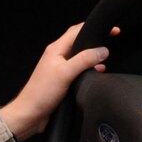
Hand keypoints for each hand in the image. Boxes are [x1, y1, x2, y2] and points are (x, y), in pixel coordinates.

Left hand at [0, 21, 114, 140]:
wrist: (30, 114)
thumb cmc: (41, 93)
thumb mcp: (65, 73)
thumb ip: (84, 60)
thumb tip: (102, 50)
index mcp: (56, 49)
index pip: (76, 31)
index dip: (93, 27)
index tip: (111, 30)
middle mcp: (57, 56)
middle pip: (79, 42)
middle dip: (95, 40)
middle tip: (111, 40)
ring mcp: (59, 68)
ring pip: (80, 57)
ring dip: (92, 56)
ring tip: (106, 58)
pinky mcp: (62, 80)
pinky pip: (78, 70)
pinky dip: (89, 69)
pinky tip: (97, 73)